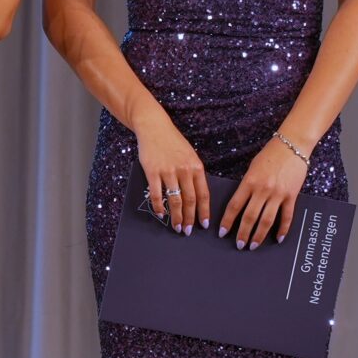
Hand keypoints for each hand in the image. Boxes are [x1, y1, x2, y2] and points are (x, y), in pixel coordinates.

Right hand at [133, 107, 209, 232]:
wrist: (154, 127)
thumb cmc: (172, 142)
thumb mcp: (189, 156)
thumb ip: (193, 174)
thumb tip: (196, 197)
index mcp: (196, 167)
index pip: (203, 194)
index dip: (204, 211)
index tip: (204, 224)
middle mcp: (184, 170)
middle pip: (190, 200)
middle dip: (190, 218)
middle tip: (188, 231)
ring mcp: (168, 171)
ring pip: (175, 199)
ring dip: (176, 216)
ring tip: (176, 227)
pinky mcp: (152, 171)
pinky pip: (157, 194)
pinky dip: (159, 206)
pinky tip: (161, 214)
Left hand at [221, 135, 309, 246]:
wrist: (292, 145)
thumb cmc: (269, 155)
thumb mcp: (252, 168)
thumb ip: (246, 186)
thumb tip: (240, 205)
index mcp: (249, 182)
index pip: (234, 206)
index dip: (227, 222)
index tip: (222, 233)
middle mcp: (262, 189)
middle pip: (250, 217)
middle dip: (243, 234)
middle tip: (239, 245)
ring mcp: (278, 194)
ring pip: (267, 220)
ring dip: (259, 235)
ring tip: (253, 245)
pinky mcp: (292, 195)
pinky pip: (287, 216)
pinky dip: (282, 229)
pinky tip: (278, 238)